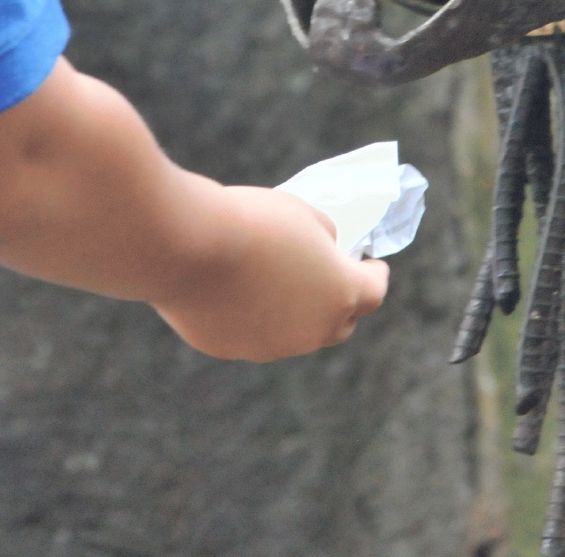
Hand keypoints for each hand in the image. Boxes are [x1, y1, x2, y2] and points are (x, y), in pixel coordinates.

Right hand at [151, 187, 389, 362]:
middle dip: (341, 303)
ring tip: (277, 281)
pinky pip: (251, 334)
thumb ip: (323, 238)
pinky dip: (252, 317)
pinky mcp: (232, 349)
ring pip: (295, 334)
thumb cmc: (253, 221)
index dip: (375, 274)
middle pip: (340, 324)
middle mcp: (313, 331)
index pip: (375, 291)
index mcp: (341, 294)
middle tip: (330, 277)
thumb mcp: (304, 215)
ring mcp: (271, 347)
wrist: (189, 245)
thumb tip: (322, 252)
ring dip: (296, 314)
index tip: (371, 263)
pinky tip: (234, 290)